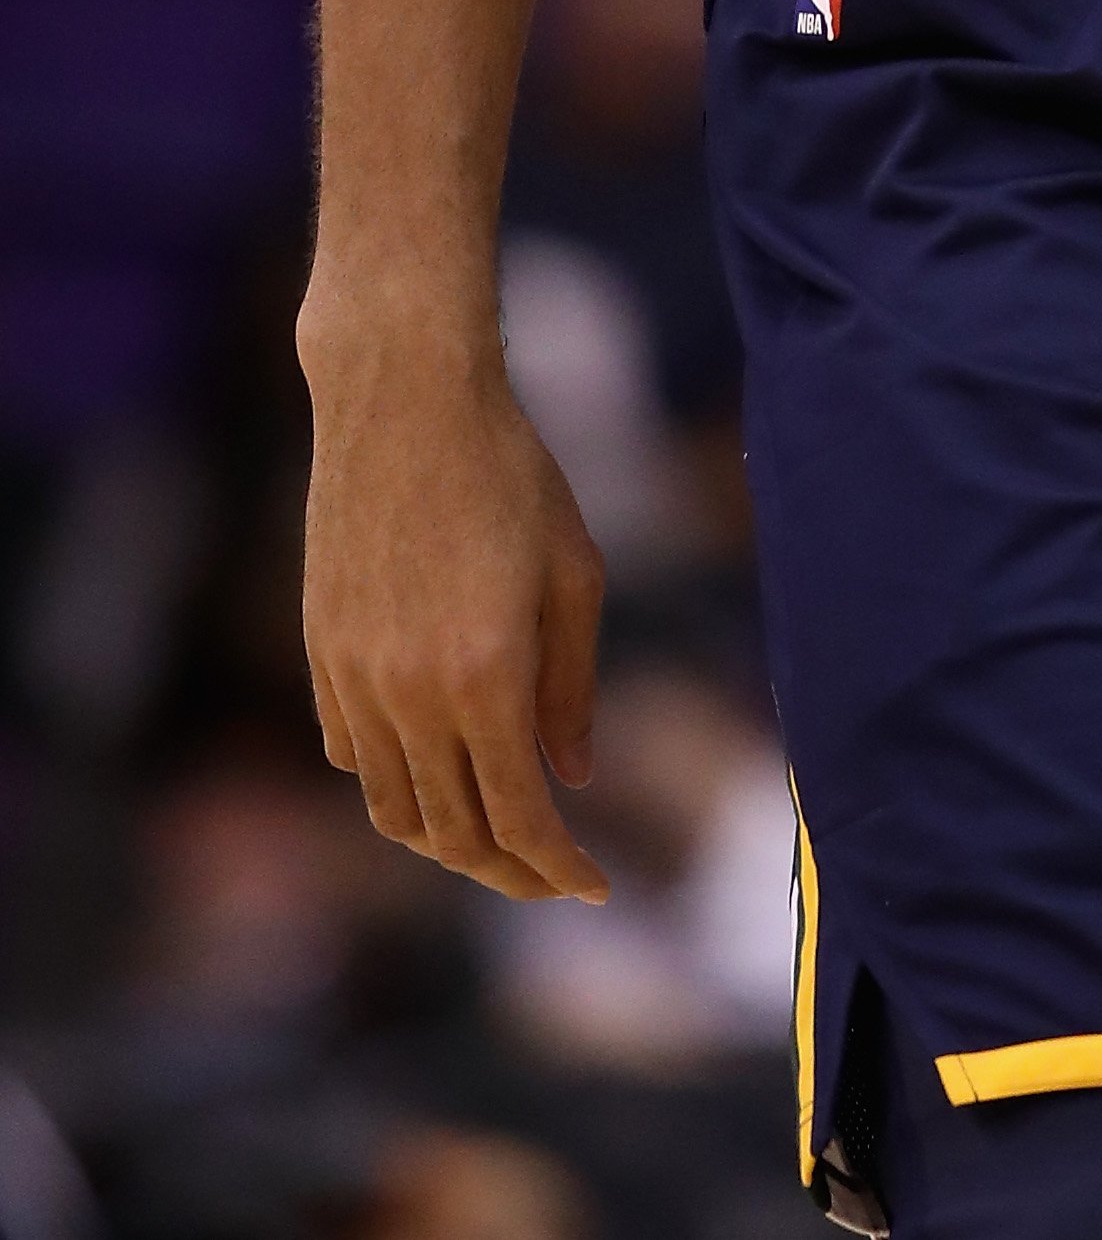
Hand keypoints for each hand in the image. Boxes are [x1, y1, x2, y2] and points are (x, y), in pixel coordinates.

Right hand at [300, 303, 608, 901]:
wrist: (405, 398)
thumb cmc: (511, 472)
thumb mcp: (572, 571)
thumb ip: (572, 686)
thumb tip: (572, 779)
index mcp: (485, 676)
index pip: (520, 817)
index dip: (558, 868)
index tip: (596, 887)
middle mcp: (410, 693)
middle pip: (453, 833)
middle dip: (509, 871)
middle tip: (554, 878)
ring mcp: (354, 676)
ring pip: (392, 808)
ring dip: (446, 841)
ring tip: (496, 839)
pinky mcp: (321, 651)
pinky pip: (352, 754)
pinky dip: (394, 784)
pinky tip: (434, 771)